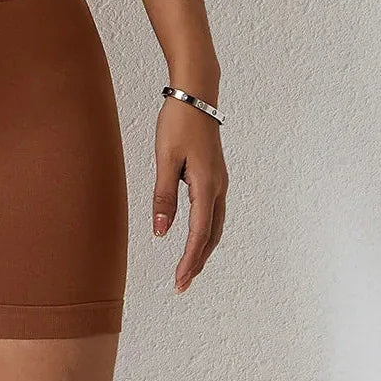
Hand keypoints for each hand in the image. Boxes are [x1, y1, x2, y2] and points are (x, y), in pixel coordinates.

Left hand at [152, 96, 228, 292]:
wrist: (197, 94)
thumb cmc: (178, 123)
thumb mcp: (164, 159)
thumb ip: (163, 196)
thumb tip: (161, 232)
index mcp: (206, 185)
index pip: (198, 234)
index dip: (188, 261)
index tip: (178, 282)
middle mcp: (218, 187)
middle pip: (211, 236)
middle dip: (197, 262)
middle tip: (182, 285)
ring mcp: (219, 182)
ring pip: (215, 226)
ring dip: (203, 250)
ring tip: (188, 270)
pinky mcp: (215, 177)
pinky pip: (213, 213)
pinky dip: (206, 233)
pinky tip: (196, 240)